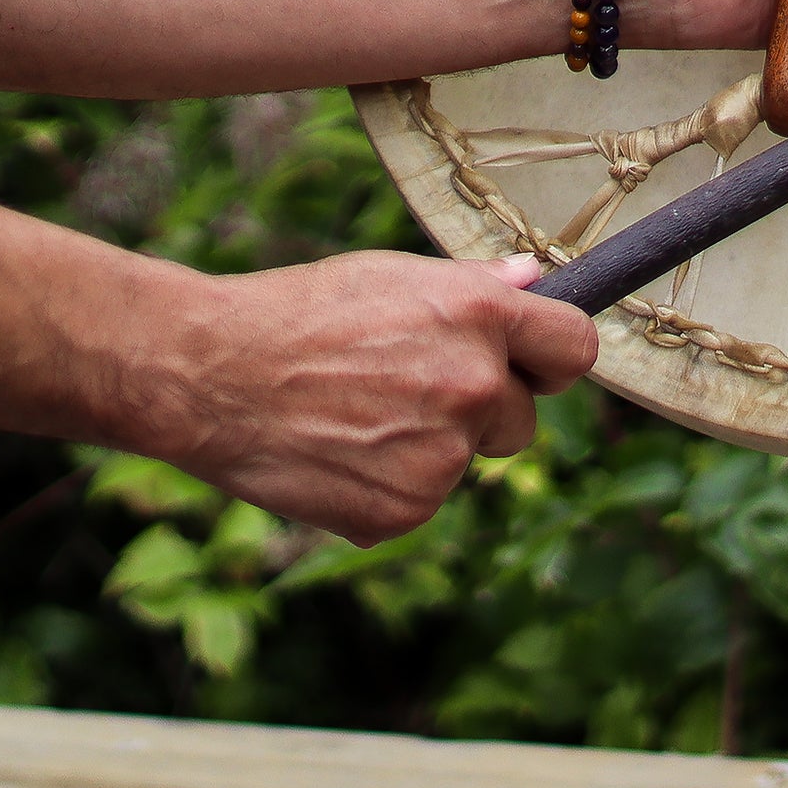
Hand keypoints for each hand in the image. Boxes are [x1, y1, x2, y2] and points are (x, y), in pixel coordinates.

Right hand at [147, 250, 595, 544]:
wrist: (212, 376)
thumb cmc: (300, 312)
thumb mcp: (392, 276)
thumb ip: (474, 287)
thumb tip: (537, 281)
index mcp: (479, 316)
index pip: (575, 349)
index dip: (552, 360)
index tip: (533, 365)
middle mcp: (474, 384)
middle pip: (521, 417)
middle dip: (484, 408)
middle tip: (409, 388)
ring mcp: (443, 454)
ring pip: (467, 460)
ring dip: (434, 447)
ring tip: (359, 415)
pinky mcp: (407, 510)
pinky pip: (423, 500)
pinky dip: (391, 487)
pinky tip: (339, 454)